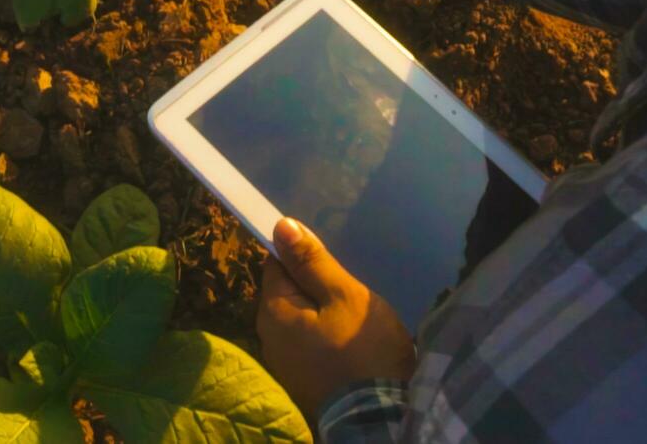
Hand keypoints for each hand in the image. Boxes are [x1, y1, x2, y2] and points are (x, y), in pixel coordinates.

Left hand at [257, 218, 415, 419]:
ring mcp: (282, 366)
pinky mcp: (300, 384)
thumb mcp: (343, 296)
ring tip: (353, 319)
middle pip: (285, 294)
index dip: (299, 255)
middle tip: (348, 292)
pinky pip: (307, 347)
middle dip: (312, 287)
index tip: (327, 260)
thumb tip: (280, 226)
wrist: (378, 420)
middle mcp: (267, 338)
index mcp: (273, 311)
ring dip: (319, 315)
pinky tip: (348, 345)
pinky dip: (323, 340)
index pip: (274, 264)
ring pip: (298, 322)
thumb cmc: (363, 350)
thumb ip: (311, 262)